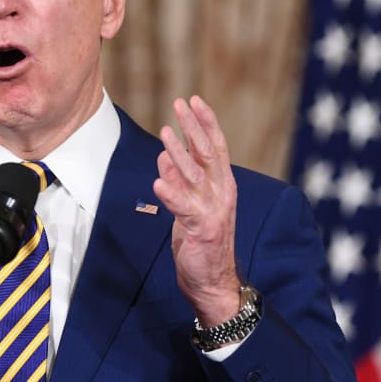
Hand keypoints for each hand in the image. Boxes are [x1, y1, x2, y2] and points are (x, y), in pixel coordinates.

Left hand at [153, 96, 240, 326]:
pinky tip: (158, 181)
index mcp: (222, 184)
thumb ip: (181, 181)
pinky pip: (184, 207)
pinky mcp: (202, 229)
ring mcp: (213, 210)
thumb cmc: (202, 243)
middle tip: (180, 103)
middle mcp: (222, 193)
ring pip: (196, 175)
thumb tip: (166, 157)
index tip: (194, 100)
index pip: (216, 146)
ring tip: (166, 132)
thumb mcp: (190, 206)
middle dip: (194, 126)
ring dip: (179, 152)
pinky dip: (172, 193)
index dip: (205, 122)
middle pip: (208, 153)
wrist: (212, 282)